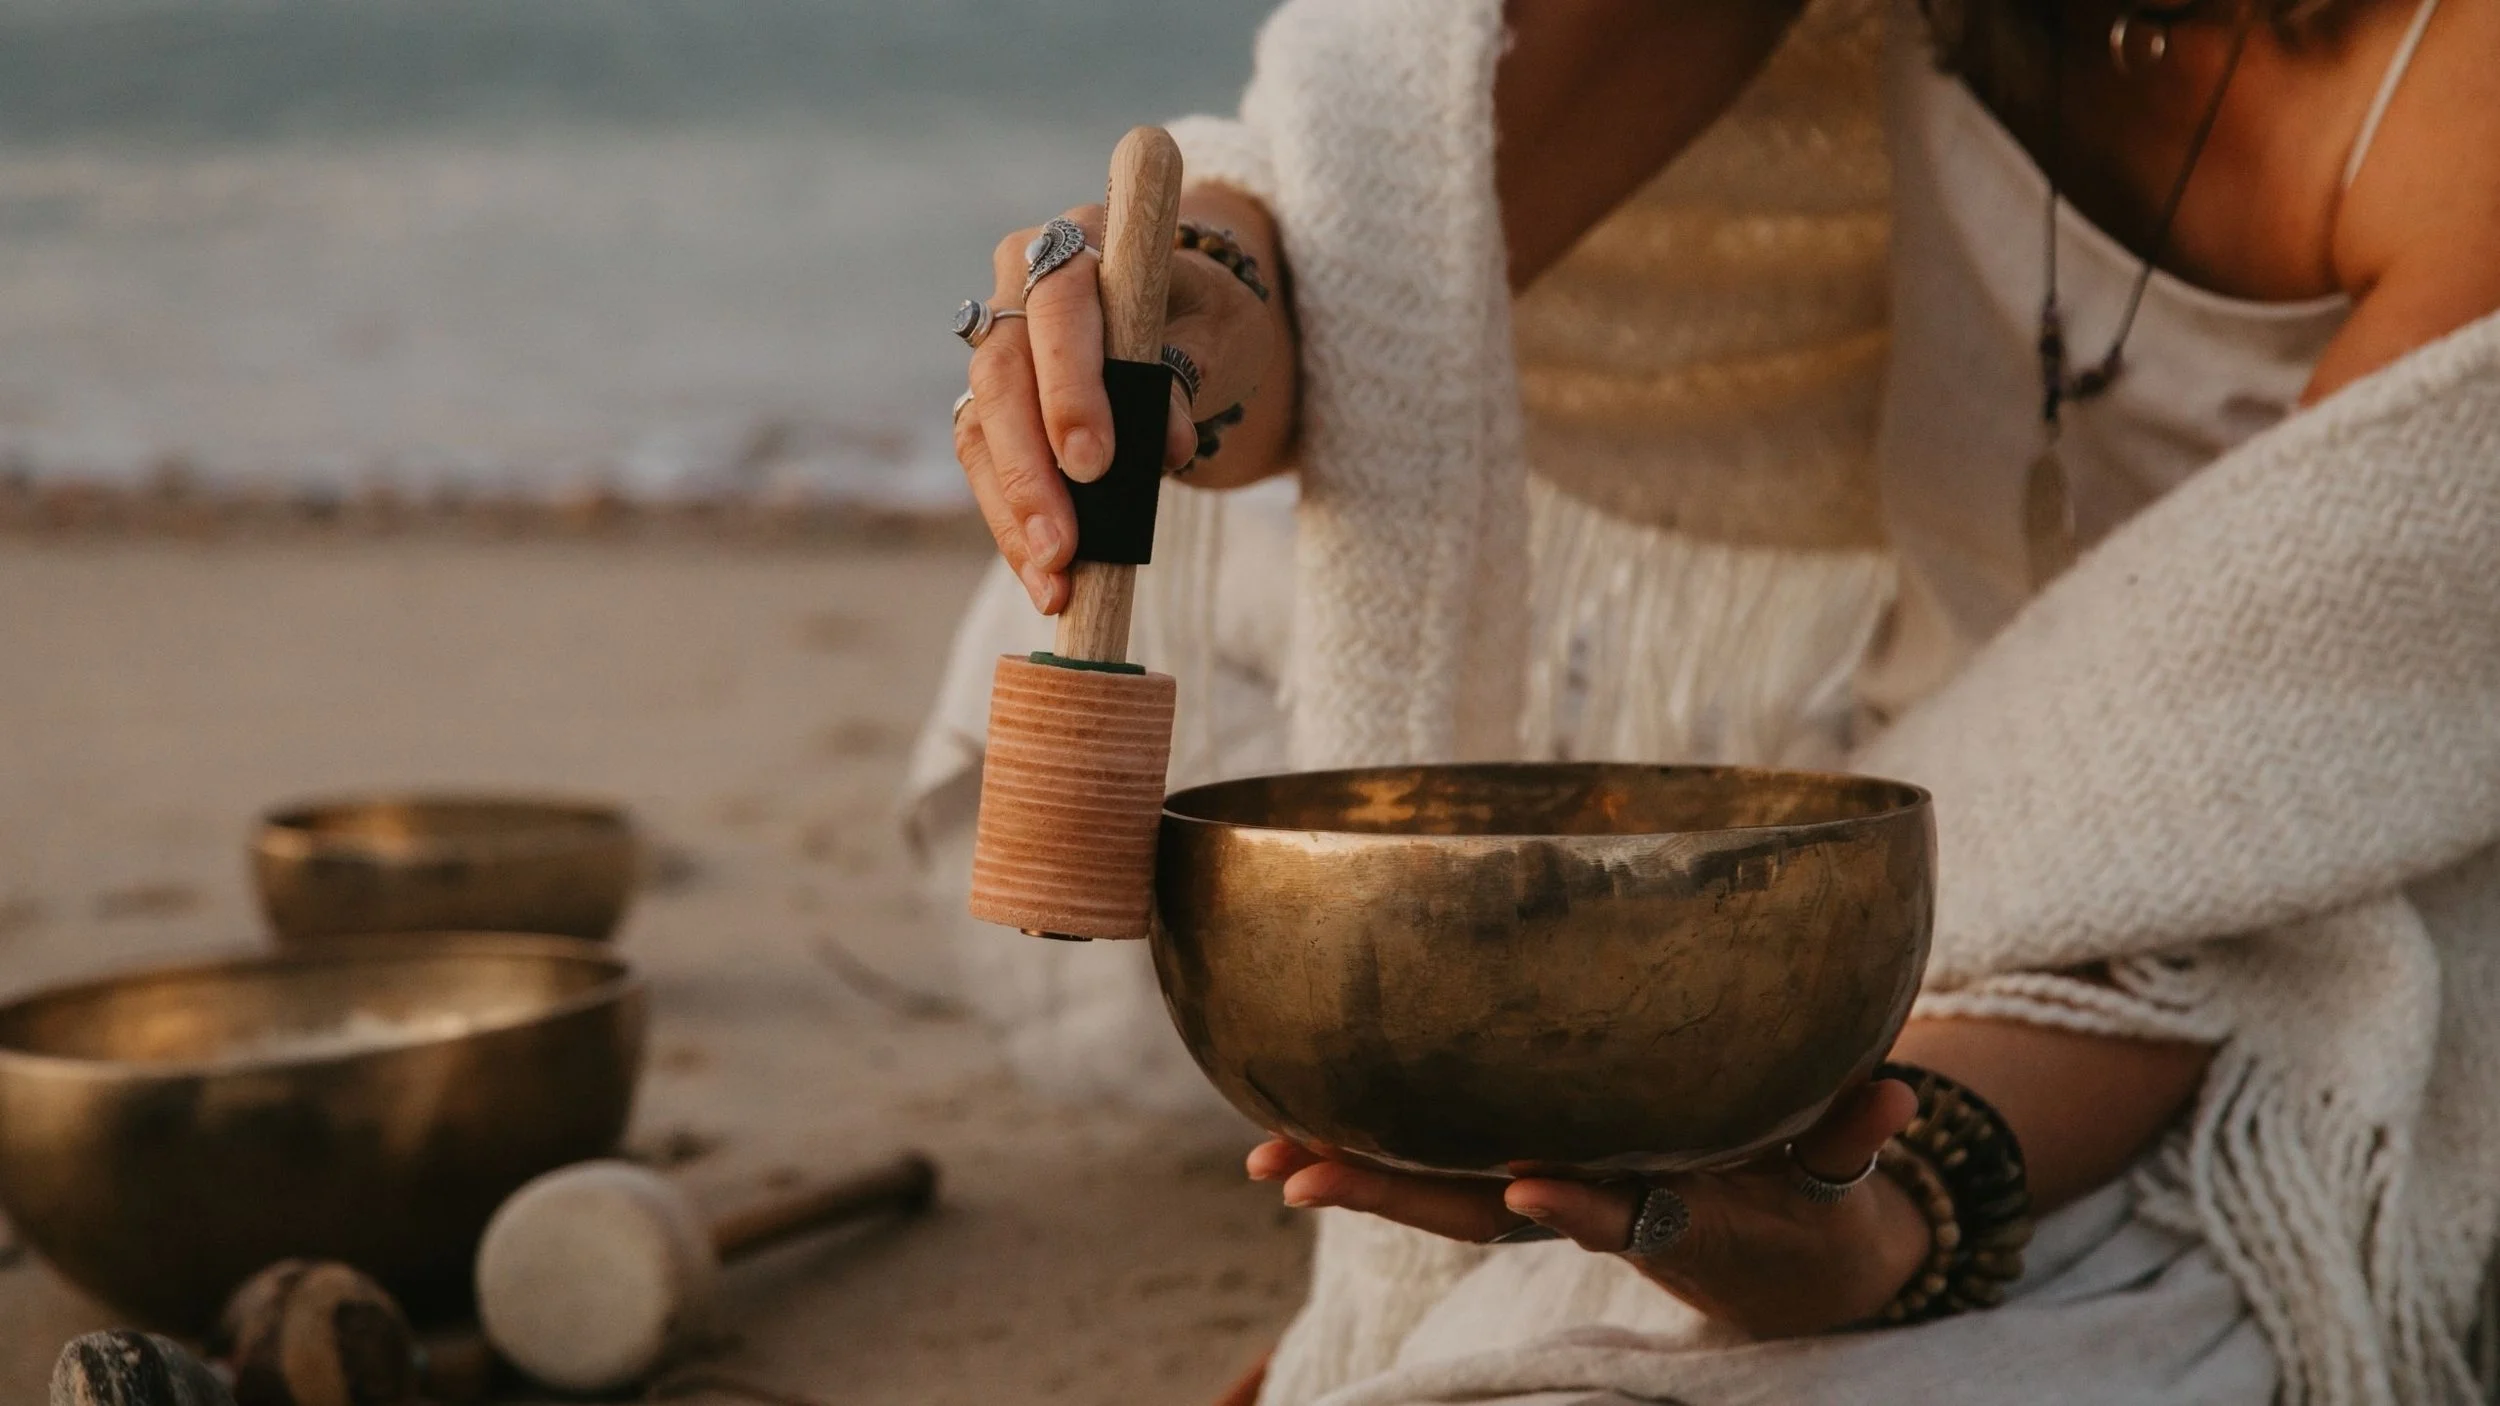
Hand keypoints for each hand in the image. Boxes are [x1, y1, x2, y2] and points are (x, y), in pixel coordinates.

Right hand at [954, 195, 1281, 613]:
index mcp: (1079, 246)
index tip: (1094, 464)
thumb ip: (1190, 369)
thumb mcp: (1224, 329)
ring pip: (980, 431)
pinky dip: (1013, 526)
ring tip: (1054, 582)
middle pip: (1002, 378)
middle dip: (1031, 472)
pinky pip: (987, 467)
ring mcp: (997, 349)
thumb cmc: (1209, 313)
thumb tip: (1160, 444)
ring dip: (1014, 514)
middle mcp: (1018, 290)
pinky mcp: (991, 407)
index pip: (1056, 307)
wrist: (1190, 317)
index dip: (1068, 387)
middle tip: (1064, 548)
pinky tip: (1044, 580)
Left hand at [1247, 1079, 1927, 1338]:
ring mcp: (1558, 1196)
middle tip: (1298, 1174)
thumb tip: (1900, 1093)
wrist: (1786, 1262)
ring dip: (1360, 1179)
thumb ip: (1858, 1130)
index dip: (1578, 1202)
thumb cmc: (1815, 1193)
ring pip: (1446, 1194)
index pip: (1622, 1206)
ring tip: (1268, 1161)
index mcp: (1679, 1203)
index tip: (1529, 1186)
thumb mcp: (1845, 1172)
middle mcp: (1598, 1204)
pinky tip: (1299, 1129)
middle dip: (1395, 1192)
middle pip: (1486, 1210)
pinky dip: (1378, 1155)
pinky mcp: (1531, 1178)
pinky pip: (1445, 1170)